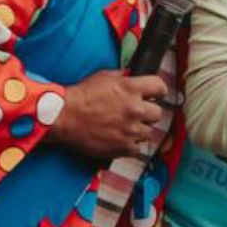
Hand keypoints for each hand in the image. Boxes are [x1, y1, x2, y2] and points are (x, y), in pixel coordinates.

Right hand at [47, 66, 180, 161]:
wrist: (65, 116)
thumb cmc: (82, 95)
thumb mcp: (104, 77)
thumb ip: (123, 77)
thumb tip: (133, 76)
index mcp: (131, 89)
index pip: (160, 87)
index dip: (158, 90)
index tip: (155, 94)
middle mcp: (134, 109)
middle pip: (157, 113)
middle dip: (148, 113)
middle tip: (137, 113)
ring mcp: (130, 130)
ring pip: (149, 133)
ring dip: (139, 130)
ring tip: (126, 128)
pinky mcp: (123, 147)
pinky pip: (137, 149)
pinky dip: (130, 146)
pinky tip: (121, 140)